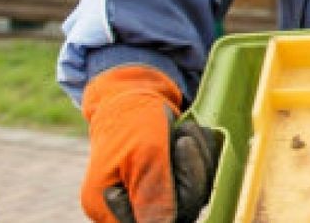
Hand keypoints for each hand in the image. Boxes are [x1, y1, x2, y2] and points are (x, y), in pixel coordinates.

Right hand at [81, 65, 217, 222]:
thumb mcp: (144, 153)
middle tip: (185, 140)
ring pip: (193, 199)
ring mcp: (151, 199)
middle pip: (176, 213)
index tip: (181, 151)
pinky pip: (200, 185)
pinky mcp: (172, 188)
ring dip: (199, 162)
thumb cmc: (132, 121)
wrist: (136, 97)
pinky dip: (202, 159)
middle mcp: (128, 208)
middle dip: (190, 174)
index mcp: (107, 206)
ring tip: (186, 133)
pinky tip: (191, 136)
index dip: (172, 198)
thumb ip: (153, 191)